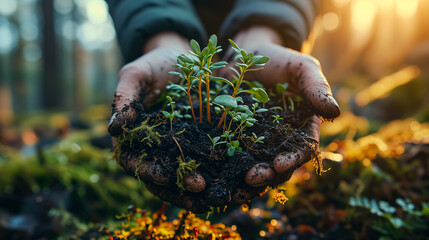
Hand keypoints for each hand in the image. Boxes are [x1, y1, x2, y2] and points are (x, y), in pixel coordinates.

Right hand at [109, 33, 210, 211]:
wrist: (182, 57)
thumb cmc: (154, 64)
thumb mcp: (136, 74)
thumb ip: (123, 99)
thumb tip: (113, 129)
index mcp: (133, 137)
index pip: (135, 162)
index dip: (149, 172)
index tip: (166, 176)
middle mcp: (155, 148)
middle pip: (161, 177)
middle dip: (179, 187)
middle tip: (200, 189)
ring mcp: (178, 148)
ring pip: (184, 176)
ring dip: (199, 189)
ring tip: (218, 194)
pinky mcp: (200, 143)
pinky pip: (207, 163)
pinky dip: (217, 174)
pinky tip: (232, 179)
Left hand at [219, 26, 339, 202]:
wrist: (246, 55)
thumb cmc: (280, 61)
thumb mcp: (301, 68)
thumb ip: (316, 87)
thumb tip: (335, 111)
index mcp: (302, 126)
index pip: (302, 149)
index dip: (293, 160)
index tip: (280, 165)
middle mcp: (281, 138)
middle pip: (278, 164)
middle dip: (268, 175)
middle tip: (254, 178)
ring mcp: (257, 139)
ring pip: (256, 164)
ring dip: (249, 175)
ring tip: (239, 181)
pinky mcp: (235, 136)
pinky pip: (233, 154)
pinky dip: (229, 165)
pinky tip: (219, 171)